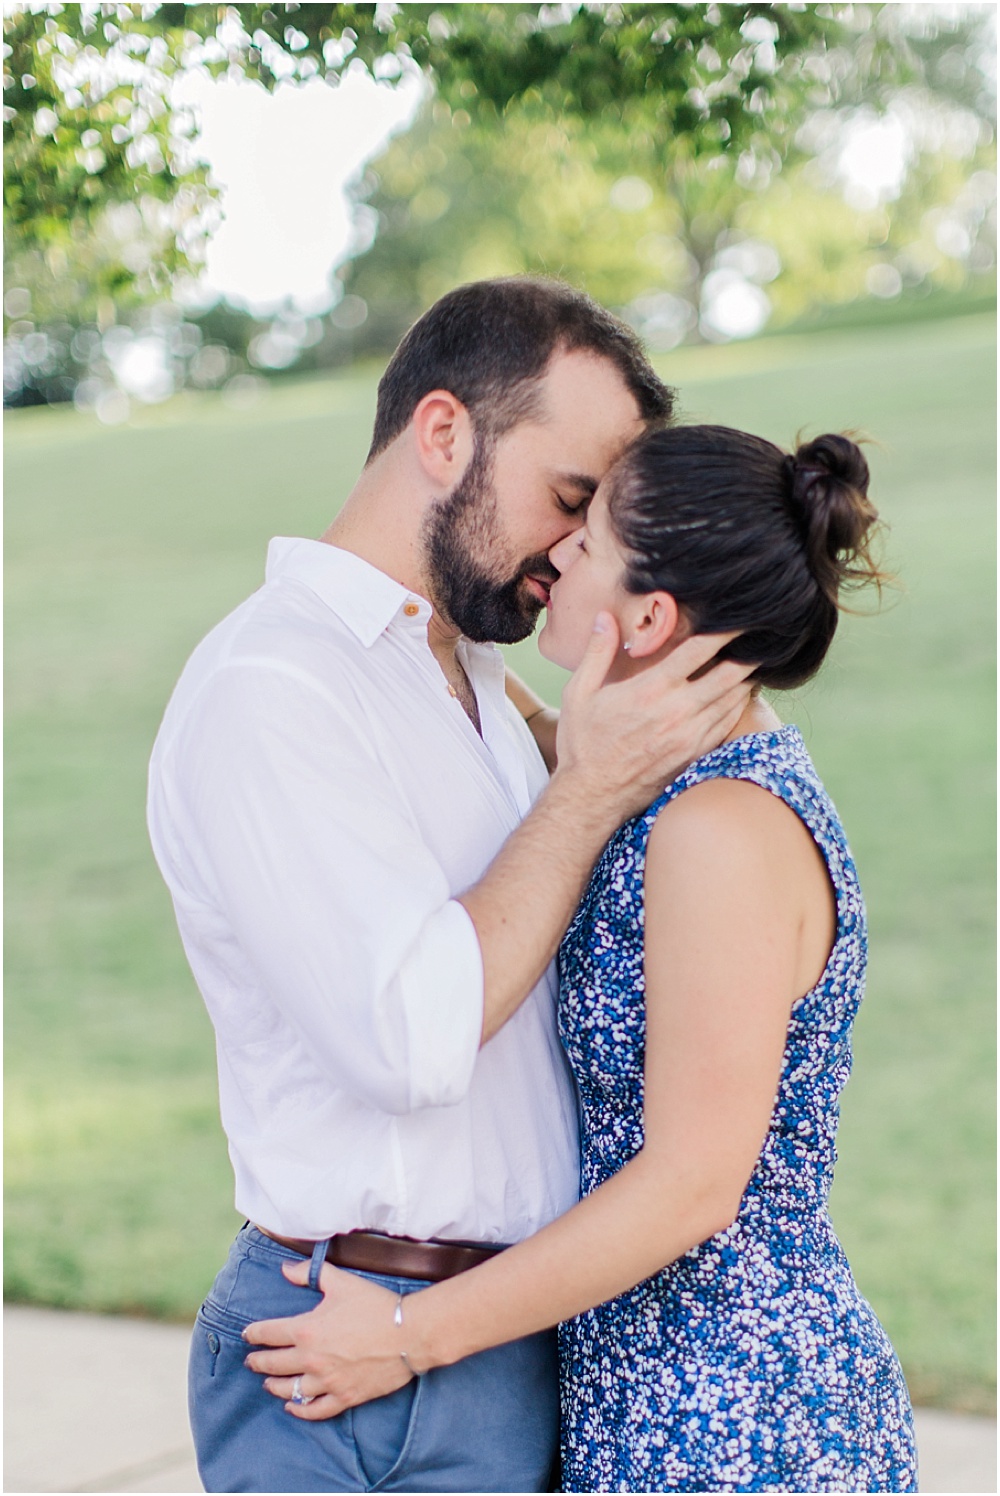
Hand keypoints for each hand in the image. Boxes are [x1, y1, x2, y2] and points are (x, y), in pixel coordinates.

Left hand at [242, 1260, 413, 1420]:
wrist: (408, 1334)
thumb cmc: (375, 1305)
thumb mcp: (341, 1282)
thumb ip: (310, 1273)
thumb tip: (285, 1268)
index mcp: (307, 1330)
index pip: (269, 1334)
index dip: (254, 1334)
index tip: (247, 1335)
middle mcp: (311, 1359)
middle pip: (274, 1365)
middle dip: (258, 1362)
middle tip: (250, 1361)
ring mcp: (327, 1381)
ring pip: (290, 1390)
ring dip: (274, 1386)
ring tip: (267, 1383)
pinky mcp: (345, 1397)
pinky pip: (315, 1409)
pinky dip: (300, 1410)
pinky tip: (292, 1406)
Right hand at [554, 614, 751, 820]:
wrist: (591, 796)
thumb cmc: (583, 743)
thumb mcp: (579, 693)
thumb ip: (596, 652)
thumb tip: (603, 617)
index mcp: (651, 690)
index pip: (699, 651)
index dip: (724, 631)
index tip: (739, 618)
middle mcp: (677, 712)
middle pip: (729, 675)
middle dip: (748, 654)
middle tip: (760, 638)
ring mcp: (690, 737)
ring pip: (734, 700)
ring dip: (747, 678)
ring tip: (756, 660)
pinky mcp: (695, 755)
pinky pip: (728, 725)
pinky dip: (739, 706)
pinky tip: (741, 693)